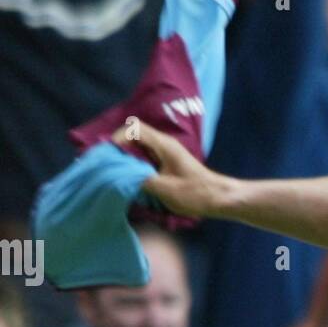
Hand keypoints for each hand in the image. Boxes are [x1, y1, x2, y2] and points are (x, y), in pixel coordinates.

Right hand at [112, 124, 231, 218]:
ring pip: (139, 147)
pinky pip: (146, 157)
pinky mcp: (167, 163)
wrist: (219, 198)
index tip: (110, 156)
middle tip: (108, 166)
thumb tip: (118, 176)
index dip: (118, 139)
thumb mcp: (164, 189)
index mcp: (163, 145)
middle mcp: (164, 144)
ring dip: (126, 158)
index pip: (134, 128)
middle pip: (133, 136)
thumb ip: (139, 179)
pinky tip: (132, 179)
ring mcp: (166, 153)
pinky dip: (136, 165)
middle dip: (118, 149)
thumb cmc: (196, 193)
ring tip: (116, 173)